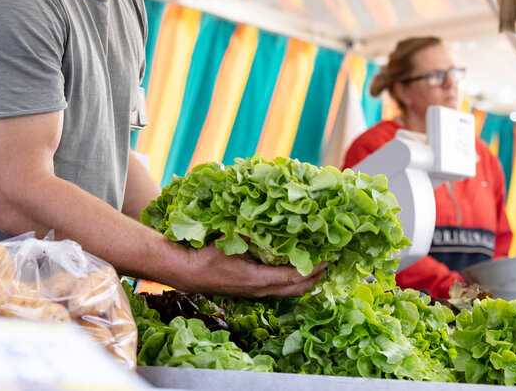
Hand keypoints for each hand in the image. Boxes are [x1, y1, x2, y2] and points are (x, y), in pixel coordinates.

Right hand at [171, 242, 326, 297]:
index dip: (313, 269)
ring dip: (304, 283)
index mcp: (257, 279)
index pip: (293, 277)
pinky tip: (292, 272)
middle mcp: (259, 290)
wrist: (184, 272)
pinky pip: (277, 290)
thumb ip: (250, 232)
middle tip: (330, 266)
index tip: (328, 259)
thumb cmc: (204, 256)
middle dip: (315, 279)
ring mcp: (254, 292)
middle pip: (296, 290)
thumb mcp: (228, 240)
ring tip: (317, 271)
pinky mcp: (249, 290)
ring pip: (287, 293)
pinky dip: (290, 283)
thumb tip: (269, 221)